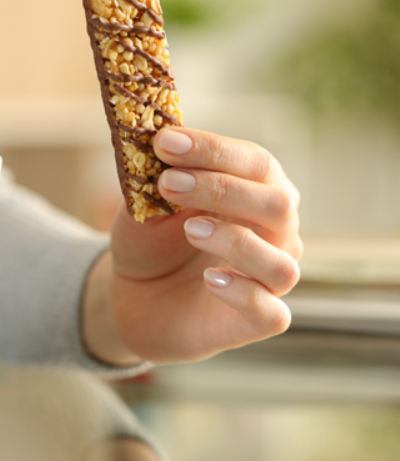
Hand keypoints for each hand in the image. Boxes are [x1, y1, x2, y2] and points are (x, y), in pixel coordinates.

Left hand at [84, 128, 301, 364]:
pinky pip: (272, 313)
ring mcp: (270, 278)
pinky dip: (243, 293)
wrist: (135, 294)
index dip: (213, 149)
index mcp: (257, 192)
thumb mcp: (147, 203)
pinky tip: (210, 279)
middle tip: (169, 183)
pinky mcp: (258, 320)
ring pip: (281, 262)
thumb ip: (158, 178)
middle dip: (222, 189)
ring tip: (189, 229)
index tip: (166, 142)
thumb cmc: (152, 240)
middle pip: (278, 206)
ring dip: (235, 241)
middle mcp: (275, 233)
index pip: (256, 162)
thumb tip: (163, 141)